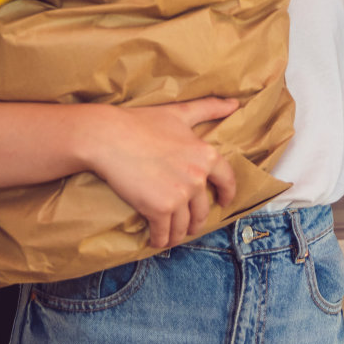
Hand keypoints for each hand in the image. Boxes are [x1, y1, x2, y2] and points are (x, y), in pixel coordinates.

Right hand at [84, 96, 239, 249]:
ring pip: (184, 226)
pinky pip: (164, 234)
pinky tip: (156, 240)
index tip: (223, 202)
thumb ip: (209, 108)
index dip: (226, 195)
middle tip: (189, 224)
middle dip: (196, 220)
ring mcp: (179, 195)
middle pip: (203, 210)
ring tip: (172, 235)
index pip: (227, 181)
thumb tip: (235, 103)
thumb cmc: (141, 123)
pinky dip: (160, 240)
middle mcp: (197, 177)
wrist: (108, 137)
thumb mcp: (180, 112)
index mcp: (206, 154)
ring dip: (178, 234)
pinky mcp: (159, 209)